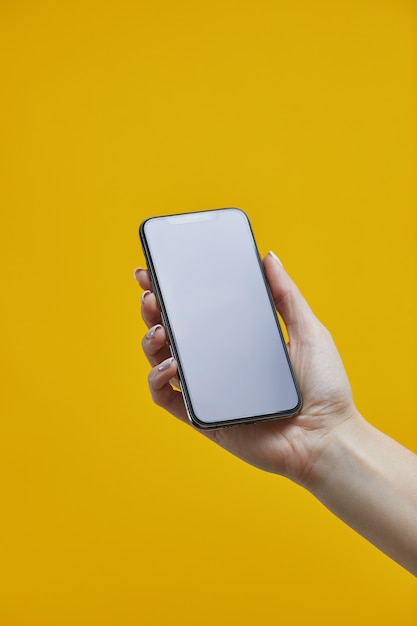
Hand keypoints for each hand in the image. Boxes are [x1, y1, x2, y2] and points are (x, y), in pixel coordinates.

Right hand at [134, 253, 356, 486]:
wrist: (327, 436)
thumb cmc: (323, 387)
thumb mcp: (307, 330)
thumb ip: (286, 295)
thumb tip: (268, 257)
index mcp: (237, 341)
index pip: (197, 311)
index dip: (172, 291)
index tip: (154, 270)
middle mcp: (217, 362)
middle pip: (172, 331)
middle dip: (153, 309)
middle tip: (150, 293)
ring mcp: (208, 388)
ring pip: (161, 360)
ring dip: (151, 341)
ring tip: (160, 329)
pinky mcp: (202, 416)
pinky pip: (166, 397)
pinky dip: (158, 378)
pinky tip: (172, 364)